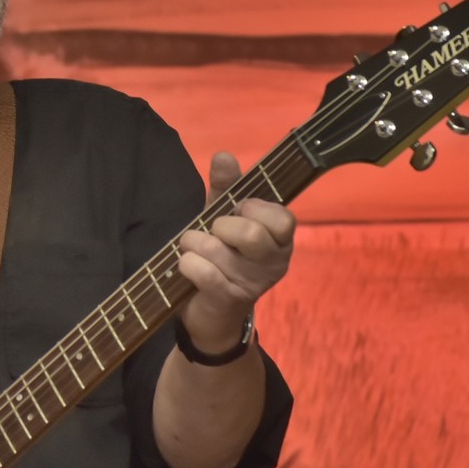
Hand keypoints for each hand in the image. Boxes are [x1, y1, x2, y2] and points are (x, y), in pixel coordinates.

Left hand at [177, 151, 296, 350]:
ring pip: (217, 249)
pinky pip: (203, 272)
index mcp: (281, 240)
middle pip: (251, 233)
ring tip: (191, 248)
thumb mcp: (224, 217)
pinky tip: (186, 266)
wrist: (211, 312)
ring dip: (193, 243)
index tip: (238, 211)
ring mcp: (254, 284)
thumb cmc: (222, 256)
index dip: (254, 208)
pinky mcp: (229, 300)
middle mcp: (275, 263)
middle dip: (220, 226)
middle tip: (212, 232)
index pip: (283, 218)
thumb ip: (227, 186)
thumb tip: (223, 155)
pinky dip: (186, 263)